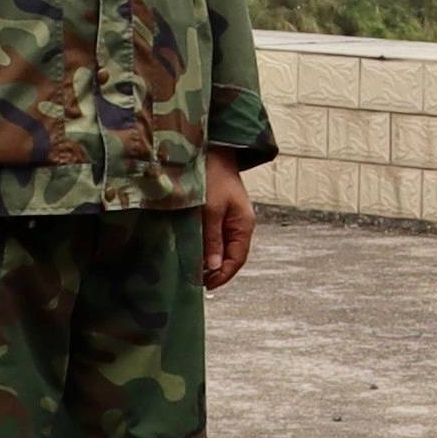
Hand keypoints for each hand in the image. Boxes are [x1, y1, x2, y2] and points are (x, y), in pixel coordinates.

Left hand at [200, 151, 255, 290]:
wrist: (212, 151)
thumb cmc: (212, 178)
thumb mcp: (210, 210)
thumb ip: (212, 239)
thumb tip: (213, 268)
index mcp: (243, 225)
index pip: (237, 259)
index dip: (223, 276)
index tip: (205, 286)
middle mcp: (240, 225)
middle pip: (230, 256)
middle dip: (215, 271)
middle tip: (195, 281)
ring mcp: (230, 219)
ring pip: (222, 248)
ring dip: (209, 260)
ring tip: (192, 269)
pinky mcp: (220, 214)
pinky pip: (216, 237)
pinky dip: (206, 247)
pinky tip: (193, 251)